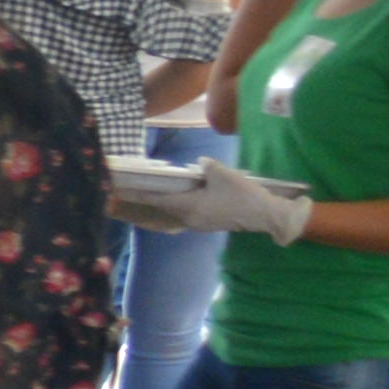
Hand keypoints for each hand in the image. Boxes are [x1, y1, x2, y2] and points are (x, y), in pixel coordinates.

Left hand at [126, 161, 311, 240]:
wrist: (265, 215)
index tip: (123, 190)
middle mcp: (189, 218)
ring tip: (156, 189)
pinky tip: (181, 195)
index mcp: (188, 207)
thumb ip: (207, 167)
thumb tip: (199, 164)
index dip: (140, 193)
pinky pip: (187, 212)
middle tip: (138, 187)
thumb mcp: (224, 174)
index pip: (157, 199)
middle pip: (164, 206)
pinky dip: (180, 204)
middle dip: (151, 197)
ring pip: (176, 210)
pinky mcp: (208, 224)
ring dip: (167, 201)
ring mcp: (198, 223)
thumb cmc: (243, 194)